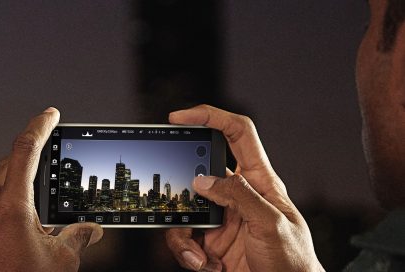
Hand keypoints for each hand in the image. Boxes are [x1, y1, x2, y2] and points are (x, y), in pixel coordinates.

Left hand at [0, 108, 102, 270]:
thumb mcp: (60, 260)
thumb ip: (78, 237)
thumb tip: (91, 230)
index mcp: (11, 207)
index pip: (26, 150)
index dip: (40, 126)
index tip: (51, 115)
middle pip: (9, 160)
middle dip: (32, 147)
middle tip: (50, 143)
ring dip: (20, 172)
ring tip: (40, 178)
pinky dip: (12, 193)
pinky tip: (25, 209)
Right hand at [165, 105, 323, 271]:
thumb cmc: (292, 261)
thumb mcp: (271, 224)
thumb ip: (239, 197)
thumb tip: (204, 180)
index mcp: (259, 180)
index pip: (237, 134)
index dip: (211, 117)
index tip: (181, 117)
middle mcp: (237, 194)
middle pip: (199, 170)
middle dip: (181, 181)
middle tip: (170, 191)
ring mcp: (221, 217)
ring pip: (185, 207)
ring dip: (182, 232)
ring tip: (197, 255)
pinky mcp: (209, 239)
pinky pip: (183, 235)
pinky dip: (186, 252)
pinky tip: (205, 265)